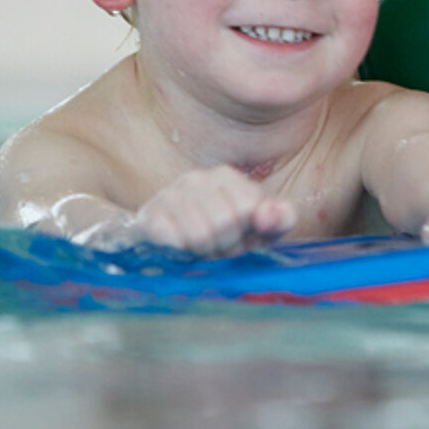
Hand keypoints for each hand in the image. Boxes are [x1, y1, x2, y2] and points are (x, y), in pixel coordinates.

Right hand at [129, 166, 297, 256]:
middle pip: (224, 221)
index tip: (238, 235)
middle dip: (225, 244)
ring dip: (202, 252)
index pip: (248, 207)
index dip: (246, 231)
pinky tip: (179, 249)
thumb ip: (280, 218)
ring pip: (199, 234)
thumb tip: (269, 212)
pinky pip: (169, 238)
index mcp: (226, 176)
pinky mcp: (148, 218)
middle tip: (217, 246)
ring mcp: (169, 196)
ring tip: (199, 248)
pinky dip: (179, 252)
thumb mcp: (263, 231)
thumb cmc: (227, 237)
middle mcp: (196, 179)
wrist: (177, 249)